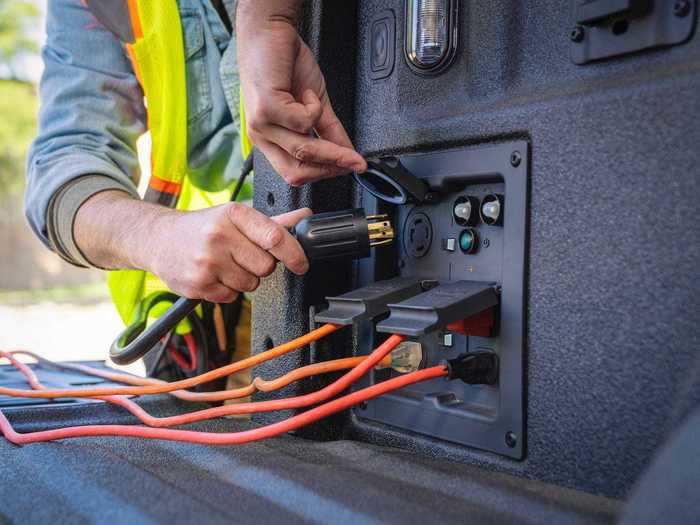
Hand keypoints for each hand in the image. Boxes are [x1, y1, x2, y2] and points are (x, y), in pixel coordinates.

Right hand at [147, 203, 311, 302]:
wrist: (158, 239)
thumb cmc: (203, 227)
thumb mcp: (236, 217)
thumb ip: (273, 222)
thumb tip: (306, 217)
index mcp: (233, 214)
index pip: (275, 237)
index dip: (294, 254)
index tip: (301, 264)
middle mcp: (219, 236)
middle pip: (266, 266)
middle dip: (260, 266)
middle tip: (242, 256)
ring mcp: (207, 262)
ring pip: (250, 284)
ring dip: (244, 279)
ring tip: (225, 264)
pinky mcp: (198, 285)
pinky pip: (231, 297)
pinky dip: (227, 290)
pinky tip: (213, 275)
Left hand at [236, 1, 366, 185]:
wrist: (269, 31)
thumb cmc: (283, 64)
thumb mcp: (314, 104)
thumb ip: (330, 132)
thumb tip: (348, 154)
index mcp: (270, 140)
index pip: (297, 173)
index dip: (326, 173)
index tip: (351, 166)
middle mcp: (262, 136)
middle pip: (297, 171)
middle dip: (330, 166)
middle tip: (352, 159)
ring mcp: (261, 124)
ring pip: (302, 150)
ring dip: (328, 142)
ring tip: (327, 115)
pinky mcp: (266, 107)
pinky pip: (302, 122)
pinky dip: (314, 108)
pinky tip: (308, 94)